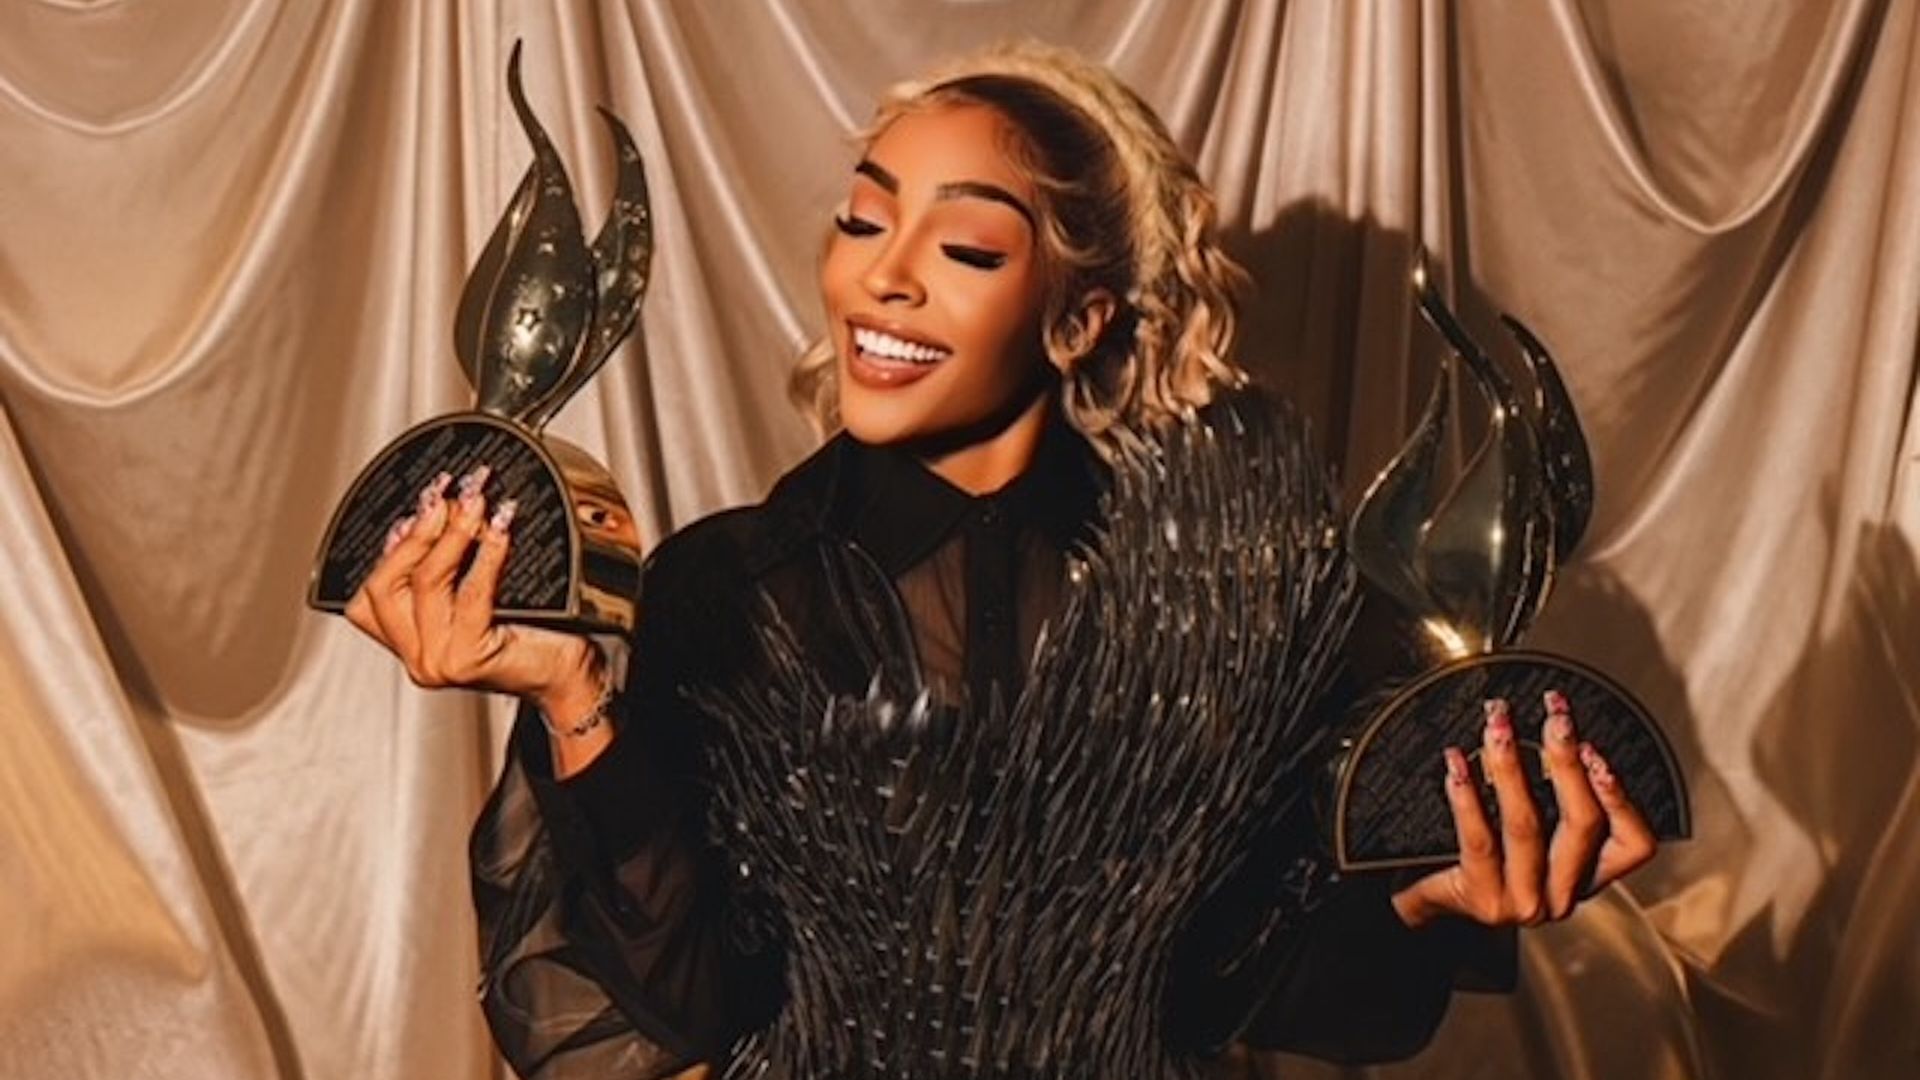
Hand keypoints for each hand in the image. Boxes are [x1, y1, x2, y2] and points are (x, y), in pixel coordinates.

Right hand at [343, 465, 603, 719]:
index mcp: (407, 642)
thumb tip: (438, 509)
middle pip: (385, 586)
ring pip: (425, 584)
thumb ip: (448, 568)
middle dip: (416, 532)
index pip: (368, 594)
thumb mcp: (476, 596)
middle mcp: (416, 657)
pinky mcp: (470, 658)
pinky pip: (470, 594)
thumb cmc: (532, 634)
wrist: (567, 675)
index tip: (418, 504)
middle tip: (445, 494)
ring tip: (474, 503)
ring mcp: (438, 661)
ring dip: (450, 535)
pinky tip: (499, 531)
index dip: (389, 545)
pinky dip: (485, 556)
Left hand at [1391, 690, 1657, 928]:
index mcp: (1583, 875)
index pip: (1634, 844)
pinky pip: (1480, 839)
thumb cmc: (1475, 862)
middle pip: (1582, 824)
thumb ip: (1549, 798)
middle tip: (1553, 719)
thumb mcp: (1524, 834)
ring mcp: (1525, 902)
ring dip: (1513, 768)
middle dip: (1567, 762)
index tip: (1594, 750)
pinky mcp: (1486, 901)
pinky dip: (1468, 796)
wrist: (1427, 899)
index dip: (1621, 797)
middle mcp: (1562, 894)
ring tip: (1499, 731)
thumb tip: (1557, 731)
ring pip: (1528, 826)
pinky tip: (1458, 767)